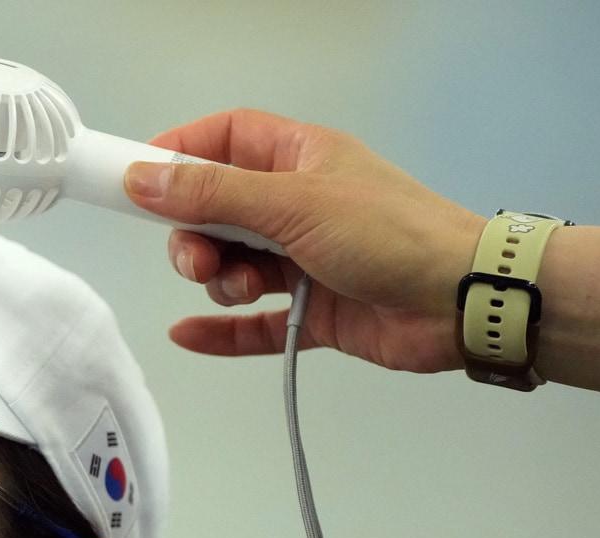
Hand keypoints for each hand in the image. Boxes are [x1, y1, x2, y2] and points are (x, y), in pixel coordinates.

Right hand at [124, 108, 487, 373]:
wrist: (460, 301)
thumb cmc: (389, 233)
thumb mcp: (293, 203)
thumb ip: (213, 194)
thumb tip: (144, 178)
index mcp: (299, 158)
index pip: (224, 140)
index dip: (180, 153)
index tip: (139, 180)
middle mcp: (298, 204)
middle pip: (216, 211)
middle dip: (193, 235)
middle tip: (194, 259)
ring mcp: (304, 259)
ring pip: (232, 265)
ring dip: (219, 279)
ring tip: (241, 288)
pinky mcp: (312, 310)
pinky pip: (253, 322)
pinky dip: (221, 330)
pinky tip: (187, 335)